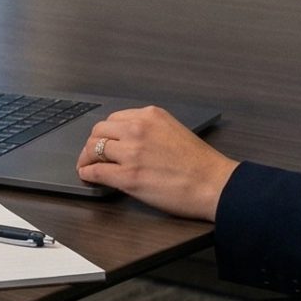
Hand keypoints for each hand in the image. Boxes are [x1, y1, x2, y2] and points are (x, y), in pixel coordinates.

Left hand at [77, 107, 238, 221]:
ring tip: (86, 166)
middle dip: (92, 144)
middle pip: (99, 131)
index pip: (114, 119)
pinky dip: (87, 173)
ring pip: (93, 149)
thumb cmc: (200, 163)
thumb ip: (150, 130)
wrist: (214, 184)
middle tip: (90, 155)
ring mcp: (131, 153)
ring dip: (86, 158)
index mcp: (150, 116)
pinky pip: (96, 171)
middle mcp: (138, 129)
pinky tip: (88, 176)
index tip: (103, 141)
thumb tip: (128, 140)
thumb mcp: (173, 131)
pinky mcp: (128, 176)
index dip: (105, 133)